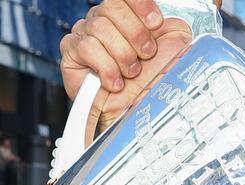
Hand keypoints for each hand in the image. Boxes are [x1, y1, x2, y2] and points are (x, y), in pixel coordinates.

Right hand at [59, 0, 219, 133]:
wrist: (131, 114)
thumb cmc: (148, 84)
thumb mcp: (171, 53)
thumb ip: (172, 31)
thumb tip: (173, 21)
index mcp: (125, 15)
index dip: (141, 5)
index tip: (156, 23)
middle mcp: (103, 20)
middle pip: (112, 7)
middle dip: (135, 34)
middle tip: (146, 55)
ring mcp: (84, 33)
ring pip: (100, 28)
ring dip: (122, 54)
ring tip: (131, 72)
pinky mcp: (71, 52)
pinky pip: (87, 47)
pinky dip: (106, 67)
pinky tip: (115, 81)